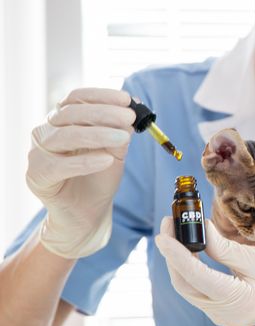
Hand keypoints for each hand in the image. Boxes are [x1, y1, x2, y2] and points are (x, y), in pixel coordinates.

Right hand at [25, 88, 134, 257]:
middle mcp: (46, 132)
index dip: (101, 96)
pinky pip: (60, 165)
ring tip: (124, 138)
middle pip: (71, 114)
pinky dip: (85, 161)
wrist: (87, 214)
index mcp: (62, 121)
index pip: (77, 99)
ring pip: (65, 136)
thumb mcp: (115, 152)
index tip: (127, 99)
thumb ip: (120, 132)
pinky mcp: (37, 175)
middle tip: (129, 118)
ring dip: (98, 135)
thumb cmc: (98, 179)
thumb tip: (131, 110)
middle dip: (104, 113)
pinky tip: (106, 161)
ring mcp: (38, 152)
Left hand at [154, 217, 254, 325]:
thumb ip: (223, 247)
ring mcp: (219, 317)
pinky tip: (189, 250)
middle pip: (185, 284)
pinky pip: (196, 290)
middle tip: (169, 224)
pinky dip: (189, 270)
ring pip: (188, 288)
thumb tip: (199, 228)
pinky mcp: (218, 313)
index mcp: (238, 302)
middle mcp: (224, 315)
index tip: (163, 234)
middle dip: (172, 254)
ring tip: (177, 232)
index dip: (176, 255)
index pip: (197, 277)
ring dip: (179, 261)